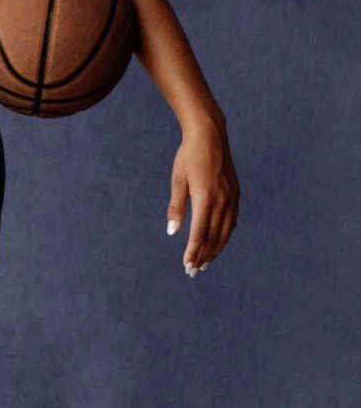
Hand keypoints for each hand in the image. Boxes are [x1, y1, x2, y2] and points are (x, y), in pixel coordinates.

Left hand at [167, 112, 239, 276]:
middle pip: (213, 237)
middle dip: (203, 256)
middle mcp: (222, 200)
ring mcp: (231, 197)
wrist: (210, 136)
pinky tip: (219, 242)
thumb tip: (172, 232)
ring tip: (205, 262)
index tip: (187, 266)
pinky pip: (232, 221)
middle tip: (193, 271)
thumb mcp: (178, 181)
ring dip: (215, 249)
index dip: (193, 252)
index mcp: (205, 198)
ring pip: (225, 232)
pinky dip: (225, 235)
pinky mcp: (236, 194)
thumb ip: (176, 208)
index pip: (199, 233)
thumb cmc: (188, 157)